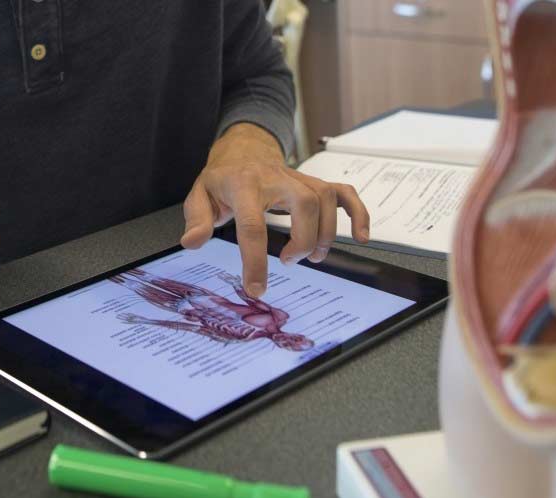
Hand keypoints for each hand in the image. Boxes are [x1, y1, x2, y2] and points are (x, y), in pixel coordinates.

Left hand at [181, 123, 368, 297]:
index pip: (252, 224)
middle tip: (289, 261)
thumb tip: (193, 242)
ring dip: (325, 233)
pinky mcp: (314, 182)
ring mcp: (299, 178)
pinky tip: (362, 236)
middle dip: (302, 239)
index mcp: (243, 185)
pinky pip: (344, 192)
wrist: (242, 152)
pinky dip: (358, 213)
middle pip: (304, 204)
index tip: (256, 288)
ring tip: (312, 257)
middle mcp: (276, 178)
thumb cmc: (222, 180)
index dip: (255, 260)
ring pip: (326, 199)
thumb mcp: (199, 196)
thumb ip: (197, 219)